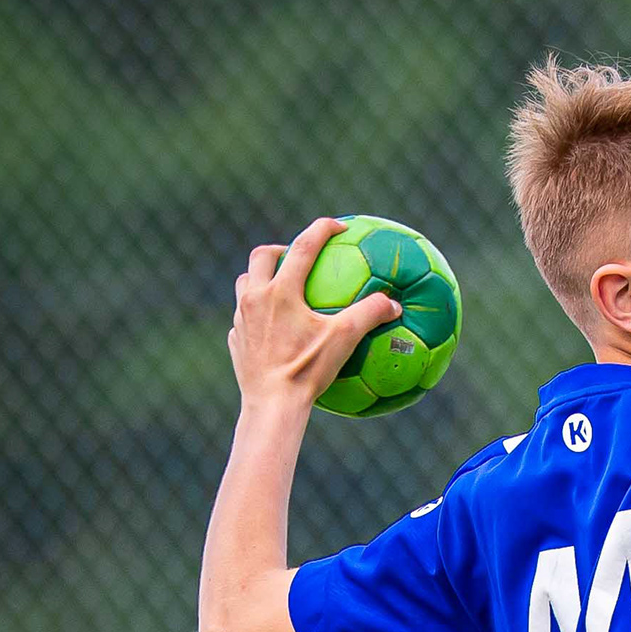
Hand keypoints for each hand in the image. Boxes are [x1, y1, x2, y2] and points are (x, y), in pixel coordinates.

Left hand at [229, 216, 393, 411]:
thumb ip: (370, 315)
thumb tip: (394, 304)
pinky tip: (269, 327)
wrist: (271, 406)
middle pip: (261, 256)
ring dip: (261, 277)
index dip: (322, 229)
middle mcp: (256, 298)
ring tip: (278, 286)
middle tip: (294, 254)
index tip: (338, 225)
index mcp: (281, 291)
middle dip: (279, 249)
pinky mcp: (235, 341)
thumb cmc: (307, 370)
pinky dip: (256, 314)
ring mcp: (241, 320)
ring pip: (245, 283)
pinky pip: (243, 318)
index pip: (303, 246)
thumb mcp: (343, 340)